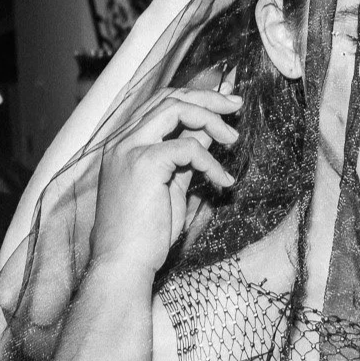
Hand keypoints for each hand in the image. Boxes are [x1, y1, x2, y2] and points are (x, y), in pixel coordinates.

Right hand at [91, 86, 241, 274]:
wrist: (123, 263)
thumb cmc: (144, 233)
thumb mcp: (171, 184)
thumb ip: (185, 155)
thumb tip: (209, 132)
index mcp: (125, 144)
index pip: (160, 103)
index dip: (195, 97)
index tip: (225, 102)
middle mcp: (122, 141)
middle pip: (169, 97)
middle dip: (208, 98)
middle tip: (237, 106)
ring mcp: (129, 149)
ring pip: (175, 108)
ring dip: (211, 118)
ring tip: (233, 138)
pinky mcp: (143, 163)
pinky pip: (188, 147)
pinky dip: (211, 162)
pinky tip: (223, 180)